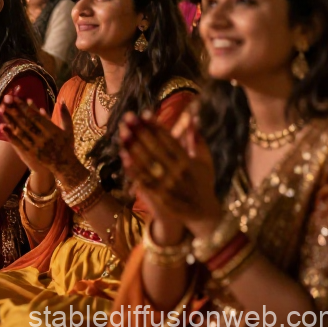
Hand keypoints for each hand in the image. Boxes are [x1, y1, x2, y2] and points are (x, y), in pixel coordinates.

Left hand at [0, 97, 88, 184]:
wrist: (64, 166)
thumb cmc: (67, 146)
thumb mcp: (69, 130)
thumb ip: (65, 115)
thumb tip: (61, 99)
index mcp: (52, 130)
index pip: (35, 116)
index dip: (24, 107)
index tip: (15, 98)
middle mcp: (43, 138)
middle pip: (26, 122)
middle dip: (15, 110)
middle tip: (5, 100)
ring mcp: (36, 146)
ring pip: (20, 131)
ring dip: (10, 120)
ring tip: (1, 110)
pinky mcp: (30, 153)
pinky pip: (18, 143)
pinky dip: (10, 135)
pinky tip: (2, 126)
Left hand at [119, 110, 220, 233]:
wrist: (203, 213)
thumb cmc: (203, 183)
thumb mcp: (205, 161)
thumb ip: (197, 140)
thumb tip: (193, 118)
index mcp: (188, 161)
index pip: (169, 140)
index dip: (156, 126)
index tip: (144, 113)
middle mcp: (177, 172)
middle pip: (155, 148)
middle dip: (140, 131)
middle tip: (127, 116)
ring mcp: (167, 185)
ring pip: (146, 162)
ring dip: (133, 146)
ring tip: (122, 131)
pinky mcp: (159, 196)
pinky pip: (143, 179)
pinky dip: (132, 167)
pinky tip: (123, 154)